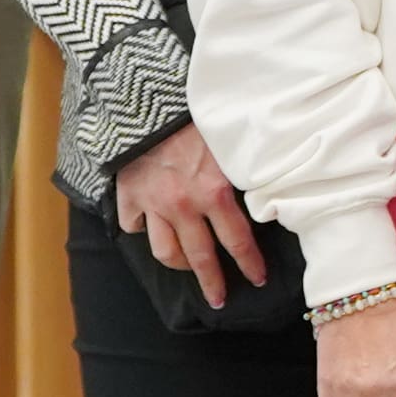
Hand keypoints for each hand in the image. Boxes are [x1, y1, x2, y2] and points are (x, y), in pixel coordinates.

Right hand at [115, 126, 270, 296]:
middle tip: (220, 299)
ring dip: (178, 264)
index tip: (258, 279)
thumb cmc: (195, 115)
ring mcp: (153, 204)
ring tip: (187, 268)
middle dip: (213, 283)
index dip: (250, 264)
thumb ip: (242, 173)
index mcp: (215, 192)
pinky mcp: (128, 195)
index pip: (239, 240)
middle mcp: (184, 205)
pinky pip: (134, 226)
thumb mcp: (229, 144)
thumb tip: (267, 196)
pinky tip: (149, 229)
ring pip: (164, 251)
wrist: (146, 96)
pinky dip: (141, 230)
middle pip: (200, 258)